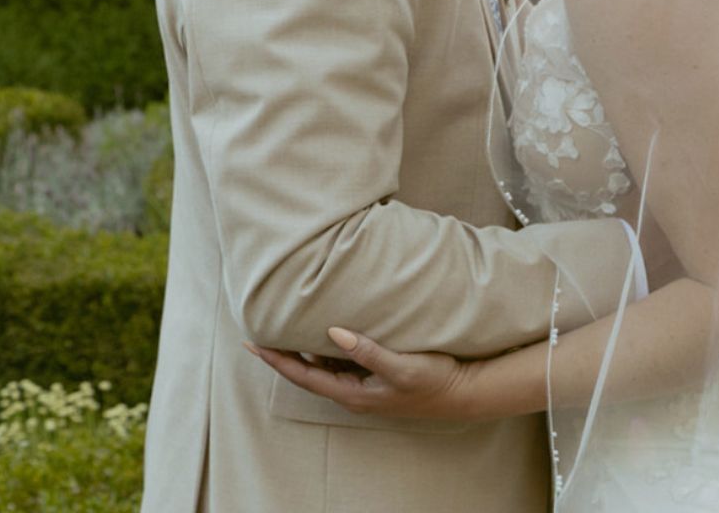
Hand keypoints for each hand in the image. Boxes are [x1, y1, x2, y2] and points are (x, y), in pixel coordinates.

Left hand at [246, 327, 476, 419]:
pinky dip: (327, 346)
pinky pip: (342, 361)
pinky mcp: (377, 375)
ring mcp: (365, 385)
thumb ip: (366, 351)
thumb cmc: (434, 382)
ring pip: (324, 365)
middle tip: (260, 330)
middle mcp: (354, 392)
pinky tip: (324, 329)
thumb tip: (331, 333)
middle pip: (308, 371)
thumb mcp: (401, 366)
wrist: (464, 392)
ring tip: (285, 325)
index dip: (277, 360)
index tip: (253, 344)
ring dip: (304, 349)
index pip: (304, 376)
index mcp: (353, 393)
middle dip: (283, 354)